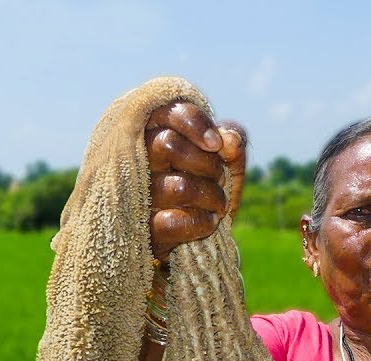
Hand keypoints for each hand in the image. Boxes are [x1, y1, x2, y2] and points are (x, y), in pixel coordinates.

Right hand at [145, 102, 246, 259]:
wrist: (200, 239)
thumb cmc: (209, 189)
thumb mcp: (228, 163)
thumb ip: (233, 143)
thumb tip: (230, 140)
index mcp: (157, 134)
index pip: (166, 111)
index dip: (195, 123)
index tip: (216, 144)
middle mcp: (139, 161)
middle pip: (167, 144)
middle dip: (207, 163)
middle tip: (219, 177)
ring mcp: (137, 196)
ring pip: (179, 186)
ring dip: (212, 195)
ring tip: (219, 203)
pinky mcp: (143, 230)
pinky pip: (172, 222)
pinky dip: (202, 222)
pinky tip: (210, 222)